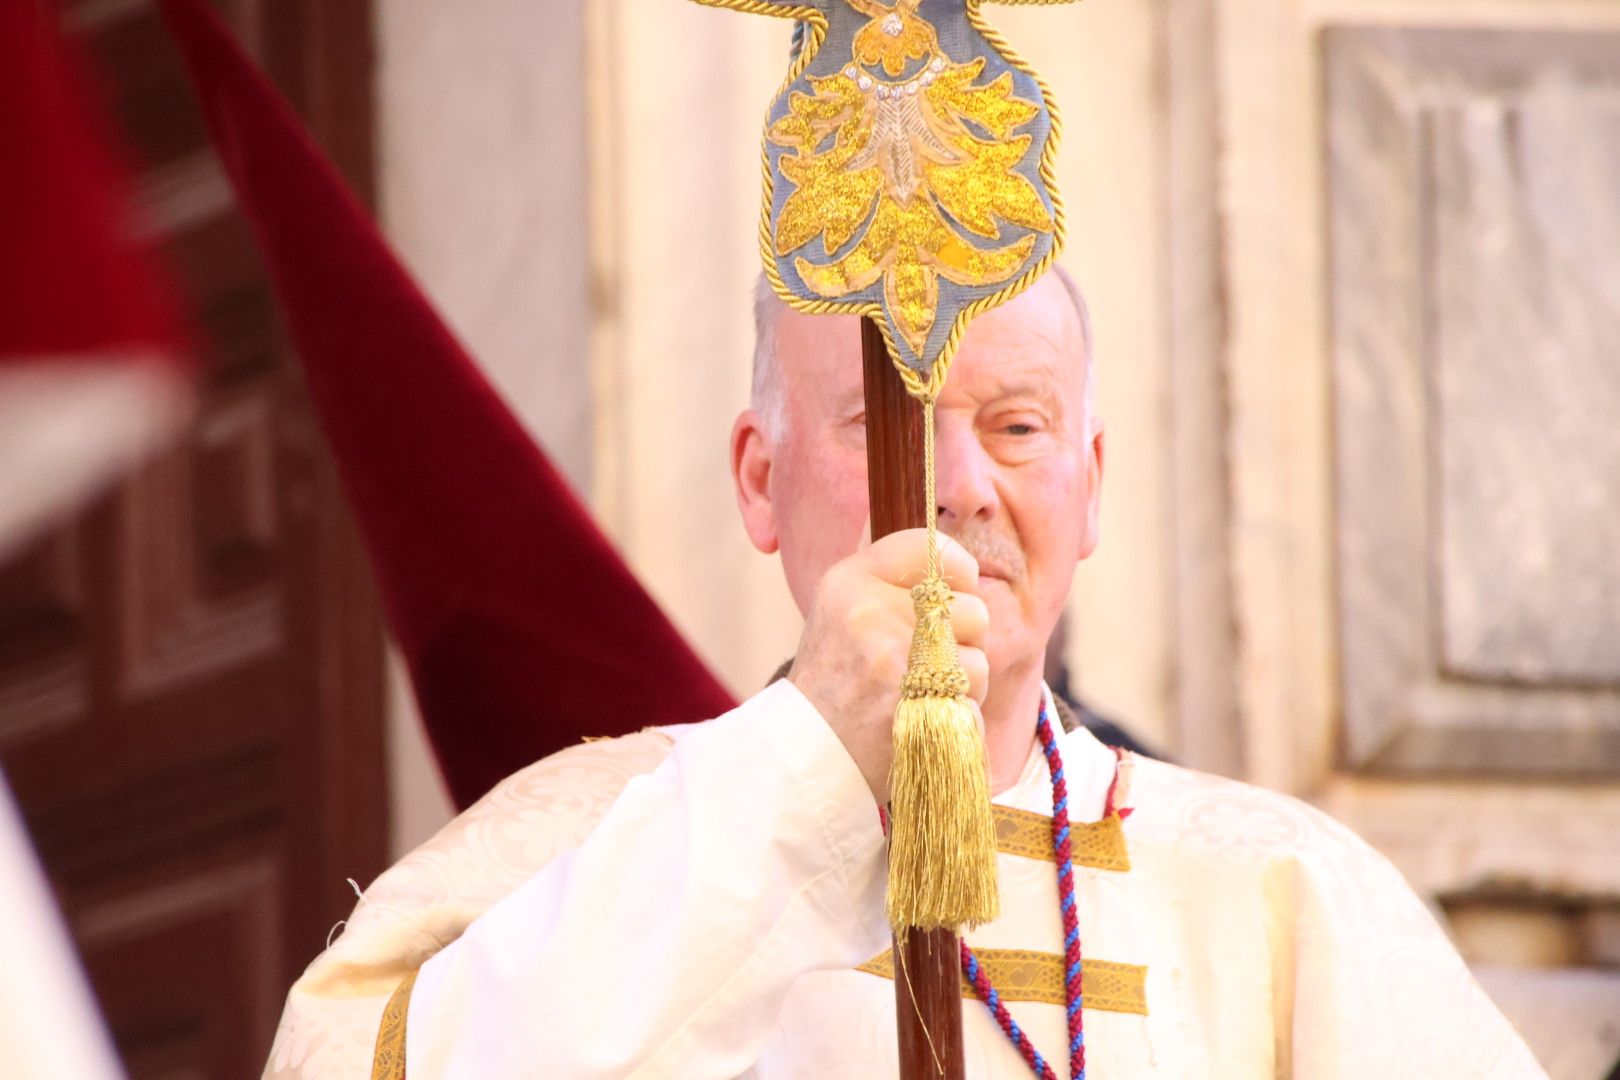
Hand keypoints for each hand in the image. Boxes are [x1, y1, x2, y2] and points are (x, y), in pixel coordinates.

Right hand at [788, 529, 988, 801]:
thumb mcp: (842, 609)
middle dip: (963, 638)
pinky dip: (958, 714)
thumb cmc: (836, 677)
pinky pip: (971, 701)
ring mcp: (893, 661)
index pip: (931, 548)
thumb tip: (957, 562)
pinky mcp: (914, 707)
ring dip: (962, 681)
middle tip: (930, 658)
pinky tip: (924, 717)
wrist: (808, 749)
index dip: (957, 571)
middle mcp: (870, 612)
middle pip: (971, 608)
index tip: (954, 593)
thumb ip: (893, 579)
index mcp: (850, 580)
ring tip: (923, 691)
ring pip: (978, 660)